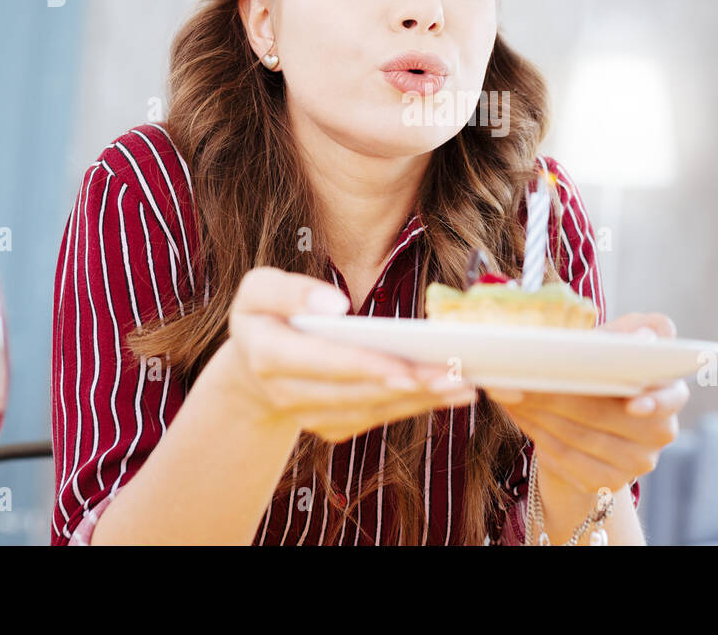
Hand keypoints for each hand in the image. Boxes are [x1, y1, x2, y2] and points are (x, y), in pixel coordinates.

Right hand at [218, 266, 477, 441]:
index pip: (324, 361)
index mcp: (268, 355)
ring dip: (422, 400)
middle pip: (358, 391)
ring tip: (466, 385)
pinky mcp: (333, 427)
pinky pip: (378, 417)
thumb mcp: (258, 289)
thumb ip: (289, 291)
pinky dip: (415, 406)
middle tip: (457, 376)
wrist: (251, 370)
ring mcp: (311, 417)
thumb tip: (336, 306)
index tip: (408, 368)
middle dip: (410, 385)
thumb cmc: (264, 316)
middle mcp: (288, 395)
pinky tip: (450, 393)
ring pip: (374, 410)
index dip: (367, 366)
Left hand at [484, 312, 689, 519]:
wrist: (582, 424)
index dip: (654, 402)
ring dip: (538, 413)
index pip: (671, 396)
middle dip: (557, 394)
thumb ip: (621, 338)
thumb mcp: (605, 346)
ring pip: (581, 436)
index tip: (631, 404)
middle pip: (606, 414)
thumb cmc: (594, 372)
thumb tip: (645, 335)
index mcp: (669, 390)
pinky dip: (539, 435)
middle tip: (518, 379)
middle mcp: (663, 430)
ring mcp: (640, 460)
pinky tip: (520, 416)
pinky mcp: (611, 481)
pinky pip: (568, 458)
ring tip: (508, 392)